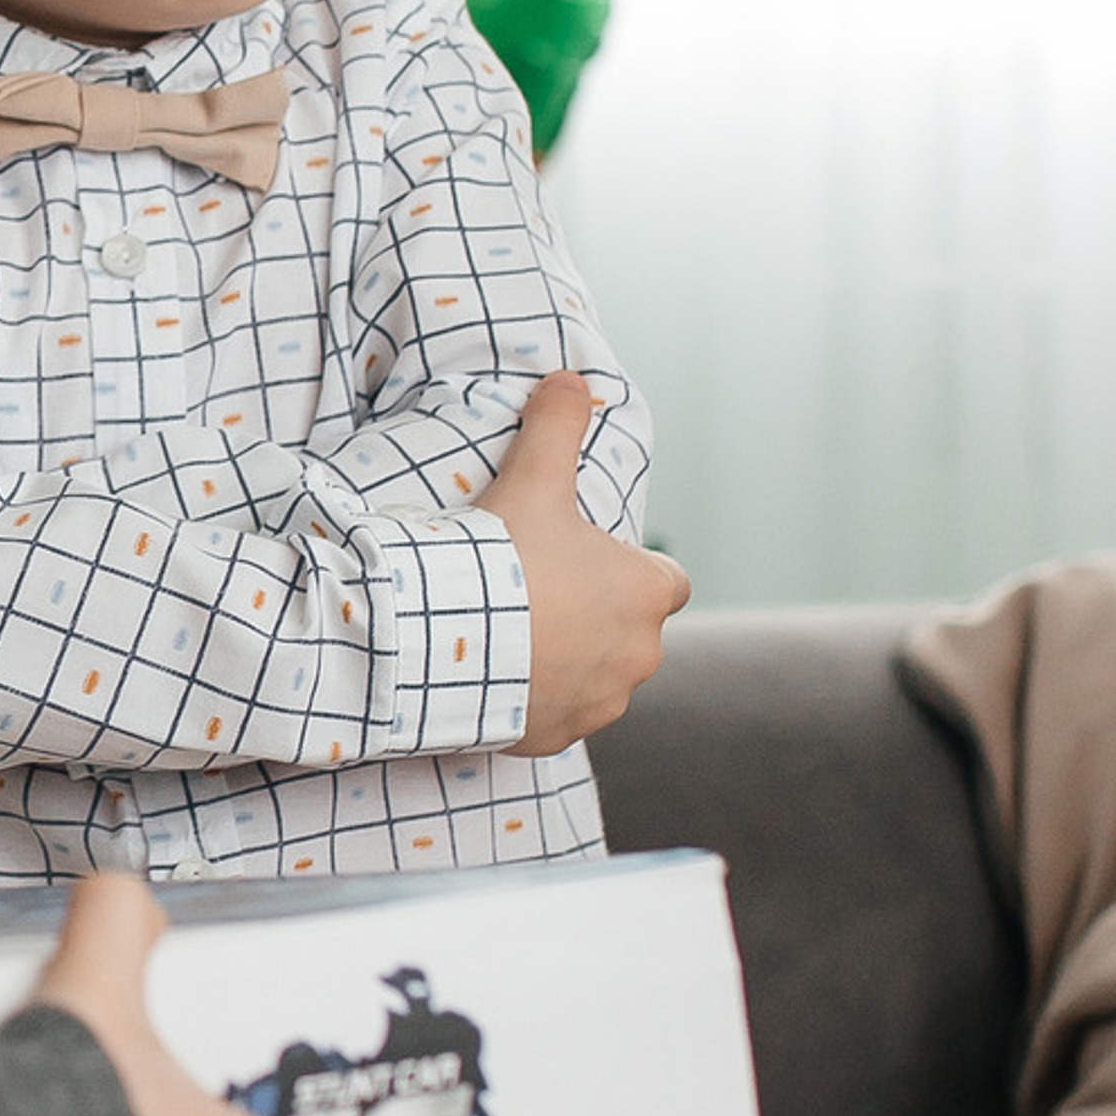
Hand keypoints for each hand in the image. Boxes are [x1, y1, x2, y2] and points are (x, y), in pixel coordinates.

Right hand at [476, 371, 690, 754]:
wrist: (448, 635)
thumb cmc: (503, 558)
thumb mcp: (534, 477)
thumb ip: (558, 424)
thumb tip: (570, 378)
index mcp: (646, 595)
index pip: (667, 582)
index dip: (632, 570)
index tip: (589, 561)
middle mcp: (638, 657)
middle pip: (629, 632)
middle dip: (596, 617)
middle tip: (540, 593)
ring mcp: (600, 703)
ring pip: (596, 678)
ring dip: (568, 661)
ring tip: (516, 634)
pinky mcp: (557, 738)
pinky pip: (556, 716)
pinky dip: (536, 700)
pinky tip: (497, 672)